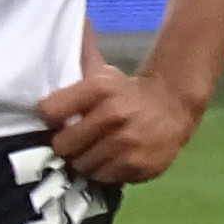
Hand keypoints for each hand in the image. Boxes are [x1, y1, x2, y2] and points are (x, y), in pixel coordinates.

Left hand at [35, 58, 205, 182]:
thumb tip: (51, 46)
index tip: (56, 120)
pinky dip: (105, 171)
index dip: (49, 118)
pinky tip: (113, 158)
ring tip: (94, 150)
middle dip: (66, 144)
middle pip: (62, 145)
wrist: (173, 106)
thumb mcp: (102, 74)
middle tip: (74, 141)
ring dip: (84, 161)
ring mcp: (127, 142)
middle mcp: (114, 114)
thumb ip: (74, 70)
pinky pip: (104, 177)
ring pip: (81, 165)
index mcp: (100, 88)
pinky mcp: (138, 165)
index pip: (49, 111)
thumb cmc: (126, 92)